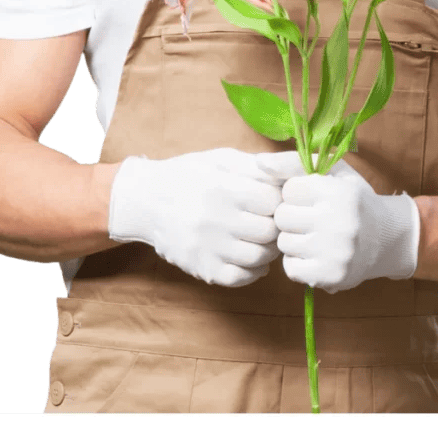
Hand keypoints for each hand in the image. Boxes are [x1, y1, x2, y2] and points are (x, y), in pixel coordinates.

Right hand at [108, 147, 283, 287]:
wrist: (146, 200)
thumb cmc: (190, 174)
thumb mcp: (221, 160)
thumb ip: (255, 167)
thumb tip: (291, 172)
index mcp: (224, 188)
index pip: (273, 201)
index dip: (280, 200)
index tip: (276, 199)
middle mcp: (216, 219)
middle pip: (269, 231)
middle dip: (277, 225)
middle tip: (273, 221)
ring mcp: (208, 248)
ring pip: (259, 257)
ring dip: (268, 249)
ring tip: (263, 238)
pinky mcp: (202, 269)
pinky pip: (240, 278)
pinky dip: (253, 270)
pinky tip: (250, 256)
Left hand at [256, 151, 420, 292]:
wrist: (386, 239)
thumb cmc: (352, 199)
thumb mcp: (332, 171)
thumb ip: (292, 162)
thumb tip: (258, 162)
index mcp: (338, 192)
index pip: (289, 189)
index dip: (297, 192)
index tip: (312, 197)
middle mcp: (338, 222)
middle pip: (282, 216)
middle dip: (291, 215)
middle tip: (309, 217)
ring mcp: (335, 253)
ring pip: (283, 242)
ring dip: (292, 238)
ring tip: (312, 235)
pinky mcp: (330, 276)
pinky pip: (290, 268)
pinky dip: (297, 261)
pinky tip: (313, 253)